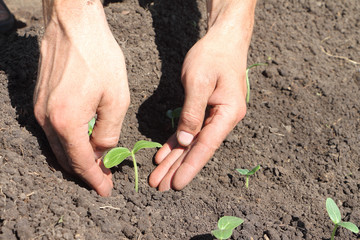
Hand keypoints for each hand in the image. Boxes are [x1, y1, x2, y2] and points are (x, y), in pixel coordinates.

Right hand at [34, 0, 129, 195]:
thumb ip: (109, 131)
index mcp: (66, 122)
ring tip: (95, 163)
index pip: (80, 162)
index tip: (105, 189)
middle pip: (65, 157)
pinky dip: (68, 141)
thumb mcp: (116, 98)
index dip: (95, 178)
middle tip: (102, 178)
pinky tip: (82, 141)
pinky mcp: (40, 99)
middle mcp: (46, 119)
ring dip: (76, 157)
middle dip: (85, 171)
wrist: (73, 25)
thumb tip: (103, 151)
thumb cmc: (98, 57)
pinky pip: (53, 130)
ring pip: (58, 145)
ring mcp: (39, 109)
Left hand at [149, 0, 255, 190]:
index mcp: (228, 114)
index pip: (206, 146)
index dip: (190, 167)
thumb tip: (187, 142)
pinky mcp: (205, 110)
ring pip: (191, 143)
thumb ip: (193, 113)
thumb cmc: (213, 56)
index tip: (176, 185)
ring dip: (174, 159)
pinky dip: (176, 142)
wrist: (223, 40)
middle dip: (177, 168)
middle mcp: (224, 119)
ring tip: (159, 177)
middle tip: (159, 186)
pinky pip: (189, 130)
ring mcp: (215, 116)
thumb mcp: (199, 82)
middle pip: (197, 149)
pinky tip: (164, 155)